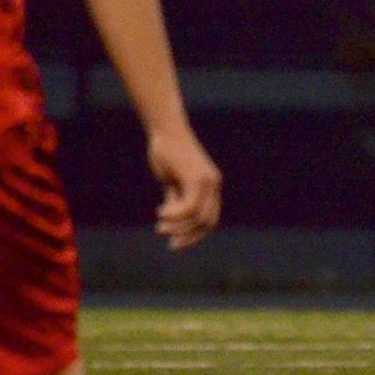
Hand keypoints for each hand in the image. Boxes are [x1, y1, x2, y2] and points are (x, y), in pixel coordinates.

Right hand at [148, 127, 221, 250]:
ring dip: (178, 227)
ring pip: (198, 217)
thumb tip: (173, 221)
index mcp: (210, 186)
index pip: (210, 220)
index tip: (175, 243)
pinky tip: (161, 213)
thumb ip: (176, 199)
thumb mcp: (172, 182)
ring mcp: (207, 181)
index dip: (194, 236)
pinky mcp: (197, 177)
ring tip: (161, 227)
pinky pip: (189, 206)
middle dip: (188, 237)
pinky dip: (175, 214)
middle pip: (208, 222)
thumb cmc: (167, 154)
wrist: (165, 130)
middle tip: (170, 242)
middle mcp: (213, 184)